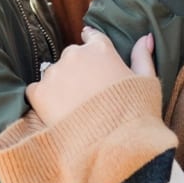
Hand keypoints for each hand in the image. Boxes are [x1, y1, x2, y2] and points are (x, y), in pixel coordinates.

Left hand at [25, 28, 155, 127]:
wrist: (113, 145)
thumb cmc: (135, 114)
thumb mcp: (147, 82)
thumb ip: (142, 57)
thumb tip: (145, 37)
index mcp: (101, 49)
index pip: (92, 36)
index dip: (91, 42)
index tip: (89, 48)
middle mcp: (75, 55)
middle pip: (72, 56)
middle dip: (78, 70)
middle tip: (87, 93)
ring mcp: (55, 73)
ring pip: (54, 73)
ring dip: (61, 84)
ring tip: (73, 107)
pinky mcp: (40, 93)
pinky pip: (37, 90)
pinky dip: (43, 99)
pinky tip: (57, 114)